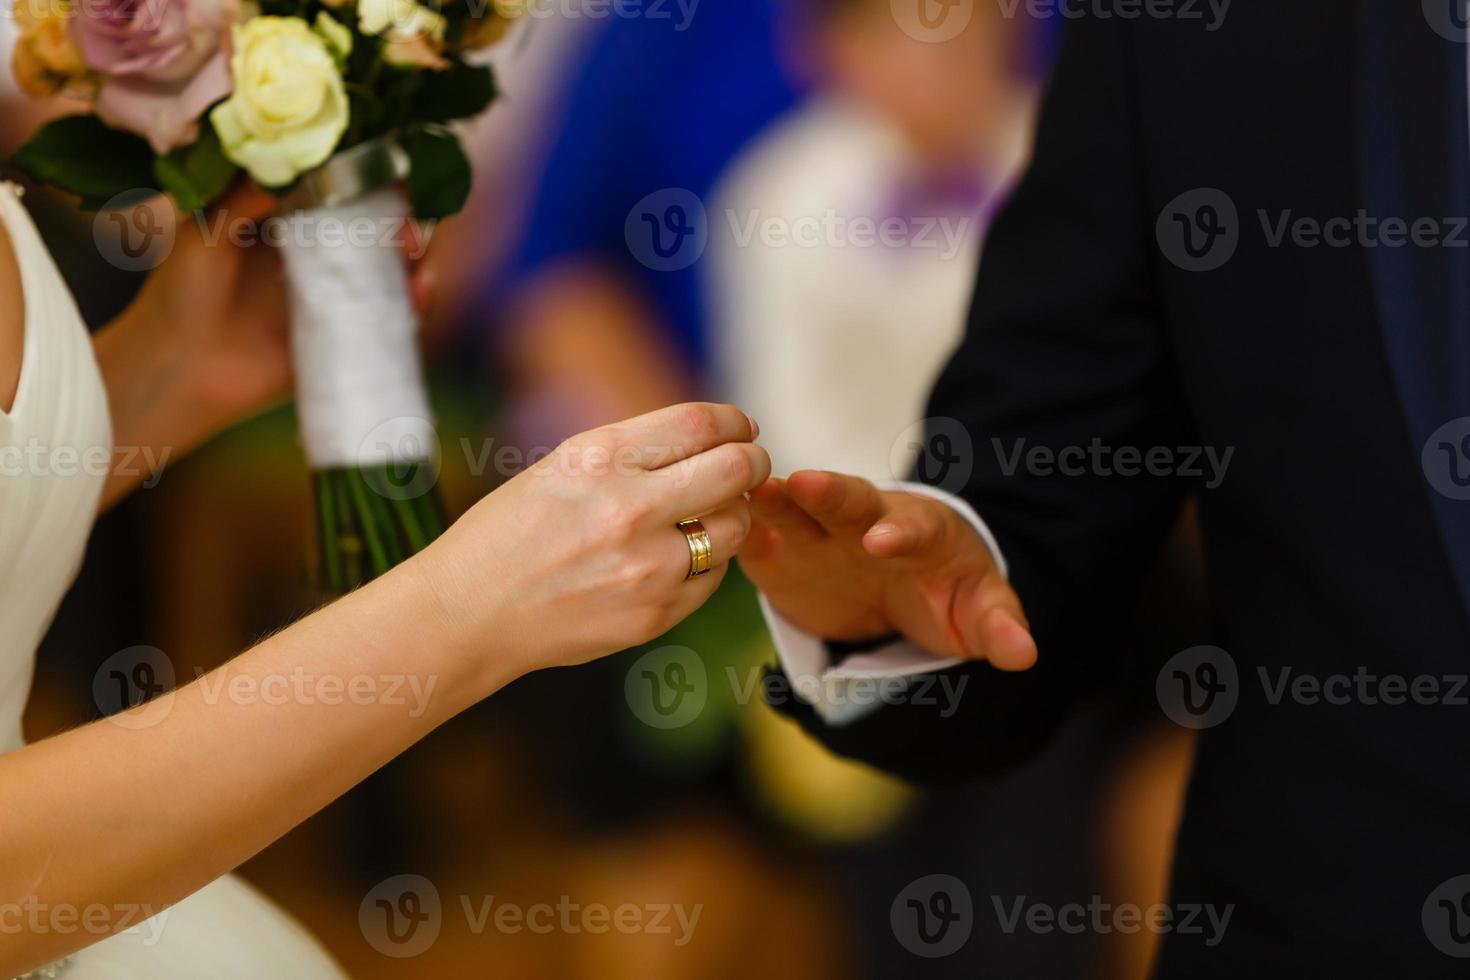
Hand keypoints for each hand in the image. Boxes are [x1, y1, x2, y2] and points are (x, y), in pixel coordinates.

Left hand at [116, 181, 432, 428]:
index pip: (339, 192)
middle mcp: (315, 256)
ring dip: (414, 261)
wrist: (178, 367)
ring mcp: (333, 297)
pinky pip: (390, 319)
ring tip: (417, 259)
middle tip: (408, 228)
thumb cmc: (182, 294)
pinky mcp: (343, 337)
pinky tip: (418, 294)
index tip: (391, 175)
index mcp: (284, 222)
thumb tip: (295, 161)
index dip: (369, 182)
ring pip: (391, 272)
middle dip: (402, 223)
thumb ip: (245, 196)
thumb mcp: (205, 229)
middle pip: (377, 230)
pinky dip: (414, 305)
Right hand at [414, 403, 769, 677]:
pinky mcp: (655, 614)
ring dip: (734, 514)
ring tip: (711, 513)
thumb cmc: (512, 531)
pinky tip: (680, 556)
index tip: (741, 427)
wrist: (468, 613)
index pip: (700, 424)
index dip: (734, 421)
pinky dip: (707, 561)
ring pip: (735, 527)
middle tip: (749, 463)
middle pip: (734, 471)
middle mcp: (629, 509)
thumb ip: (635, 450)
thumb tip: (712, 437)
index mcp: (599, 459)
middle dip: (753, 461)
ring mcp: (646, 568)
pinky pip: (713, 577)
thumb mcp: (562, 466)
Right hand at [739, 471, 1036, 669]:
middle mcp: (863, 521)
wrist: (904, 588)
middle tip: (802, 483)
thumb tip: (1025, 654)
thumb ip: (998, 626)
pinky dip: (738, 533)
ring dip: (770, 502)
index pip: (910, 528)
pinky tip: (713, 527)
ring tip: (744, 492)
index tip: (883, 540)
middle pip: (846, 500)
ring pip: (793, 510)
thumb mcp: (980, 609)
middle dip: (825, 493)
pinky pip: (756, 541)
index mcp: (919, 529)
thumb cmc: (948, 592)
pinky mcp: (781, 555)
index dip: (898, 532)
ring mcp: (818, 534)